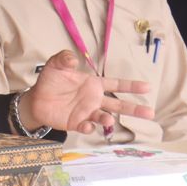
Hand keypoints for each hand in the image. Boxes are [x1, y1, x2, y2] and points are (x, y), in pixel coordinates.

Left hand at [22, 50, 154, 134]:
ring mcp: (87, 112)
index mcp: (94, 84)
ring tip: (108, 119)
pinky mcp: (76, 123)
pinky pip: (86, 126)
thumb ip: (64, 58)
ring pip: (104, 117)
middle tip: (150, 112)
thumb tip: (73, 58)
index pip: (116, 84)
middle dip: (134, 109)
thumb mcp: (56, 65)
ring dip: (107, 119)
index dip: (131, 86)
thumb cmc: (50, 81)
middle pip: (118, 105)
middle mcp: (94, 99)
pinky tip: (88, 125)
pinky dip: (89, 127)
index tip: (148, 87)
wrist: (36, 99)